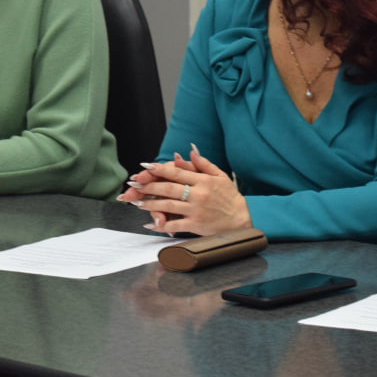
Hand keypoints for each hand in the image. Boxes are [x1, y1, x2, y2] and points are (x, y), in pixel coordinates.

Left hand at [117, 146, 250, 235]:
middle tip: (135, 185)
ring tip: (137, 202)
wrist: (242, 219)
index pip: (177, 172)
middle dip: (149, 186)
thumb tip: (190, 151)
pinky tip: (151, 224)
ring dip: (151, 204)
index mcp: (203, 180)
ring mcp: (196, 210)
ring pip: (169, 206)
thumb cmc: (230, 197)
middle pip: (169, 188)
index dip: (159, 169)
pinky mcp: (196, 225)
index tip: (145, 167)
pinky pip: (175, 225)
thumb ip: (203, 163)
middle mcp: (198, 194)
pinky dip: (162, 225)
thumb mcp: (220, 176)